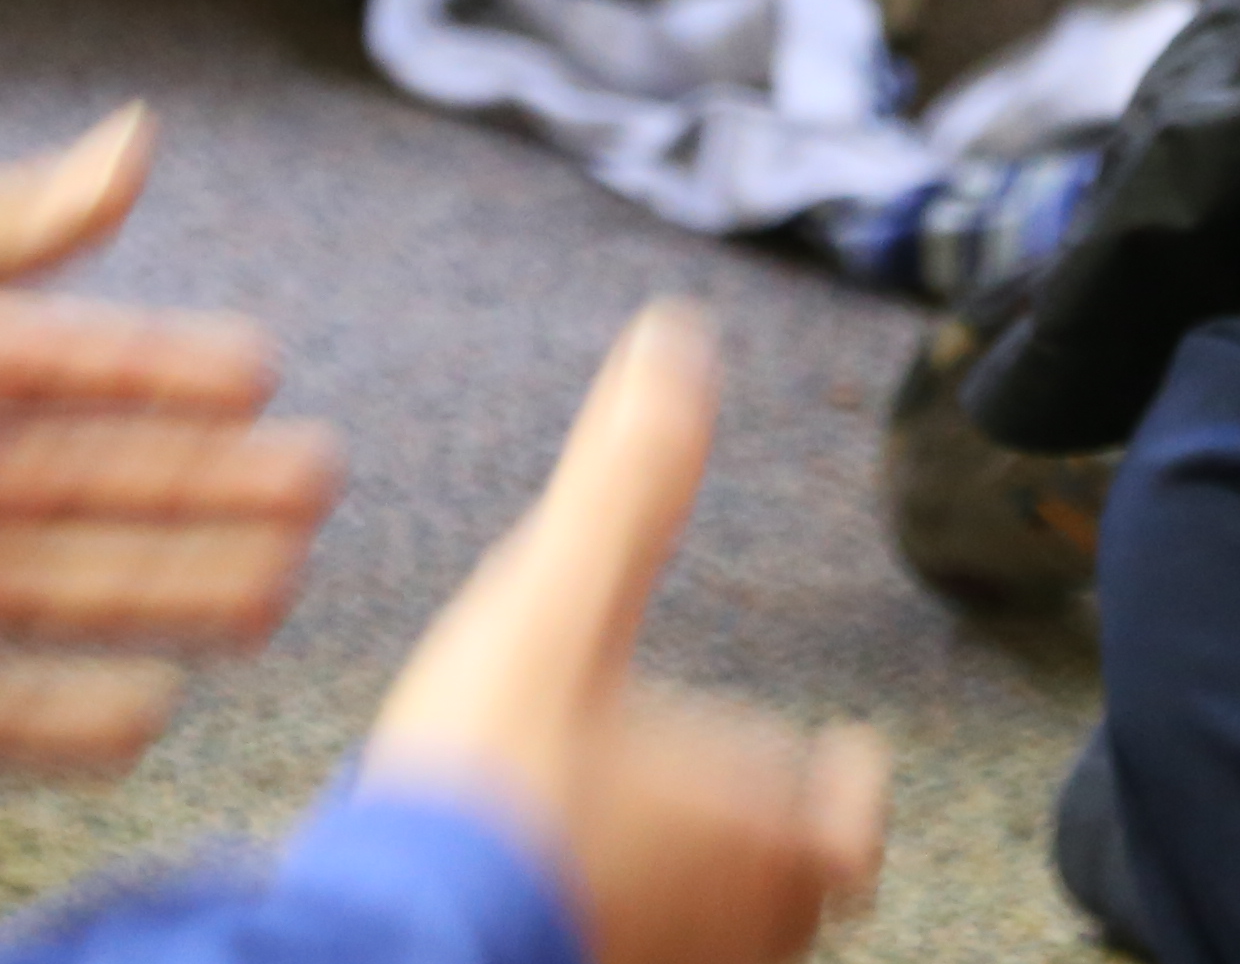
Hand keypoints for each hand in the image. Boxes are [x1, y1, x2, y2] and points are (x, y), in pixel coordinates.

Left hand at [0, 110, 341, 769]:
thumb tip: (138, 142)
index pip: (65, 362)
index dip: (168, 372)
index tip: (273, 377)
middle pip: (79, 483)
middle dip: (202, 490)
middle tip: (319, 499)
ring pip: (44, 593)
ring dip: (157, 594)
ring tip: (269, 603)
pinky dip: (46, 722)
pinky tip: (137, 720)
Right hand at [364, 307, 889, 963]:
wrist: (389, 942)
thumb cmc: (489, 783)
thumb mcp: (558, 600)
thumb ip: (627, 479)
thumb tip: (673, 337)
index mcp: (757, 832)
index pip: (851, 830)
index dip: (846, 796)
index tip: (840, 761)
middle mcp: (731, 926)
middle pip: (793, 893)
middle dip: (773, 838)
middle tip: (740, 798)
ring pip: (720, 937)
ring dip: (702, 886)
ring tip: (651, 837)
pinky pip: (647, 958)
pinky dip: (634, 924)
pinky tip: (571, 888)